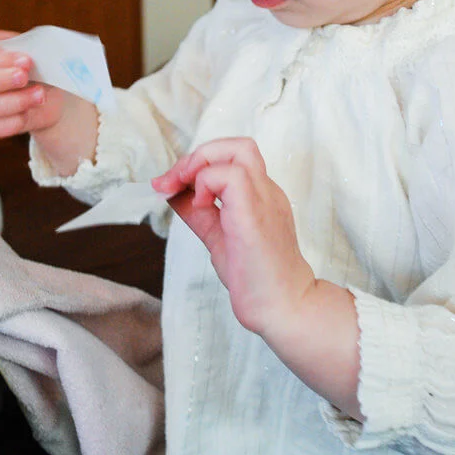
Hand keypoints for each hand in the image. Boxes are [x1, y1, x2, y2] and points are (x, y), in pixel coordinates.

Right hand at [0, 30, 98, 174]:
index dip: (1, 58)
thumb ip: (33, 52)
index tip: (26, 61)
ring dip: (14, 101)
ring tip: (39, 95)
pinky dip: (13, 122)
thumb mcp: (38, 54)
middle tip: (24, 77)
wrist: (49, 93)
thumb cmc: (39, 68)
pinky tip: (29, 113)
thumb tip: (33, 59)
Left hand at [152, 138, 315, 338]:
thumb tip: (172, 191)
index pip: (232, 157)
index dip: (197, 163)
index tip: (171, 185)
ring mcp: (265, 199)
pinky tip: (202, 206)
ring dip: (201, 165)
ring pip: (238, 150)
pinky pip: (234, 176)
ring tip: (189, 193)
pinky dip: (209, 183)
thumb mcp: (216, 235)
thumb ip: (198, 212)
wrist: (283, 309)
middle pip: (238, 145)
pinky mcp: (255, 214)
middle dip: (198, 155)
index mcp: (259, 195)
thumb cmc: (255, 278)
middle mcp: (266, 191)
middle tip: (175, 182)